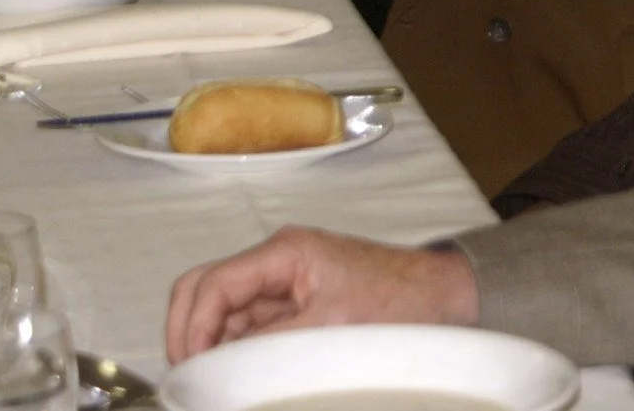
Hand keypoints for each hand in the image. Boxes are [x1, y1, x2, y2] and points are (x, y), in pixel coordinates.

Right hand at [166, 226, 478, 362]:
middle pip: (205, 289)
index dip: (193, 328)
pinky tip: (242, 373)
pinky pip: (248, 325)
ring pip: (222, 310)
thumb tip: (218, 364)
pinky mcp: (295, 303)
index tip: (191, 368)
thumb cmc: (400, 300)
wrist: (444, 297)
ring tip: (217, 381)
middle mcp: (278, 260)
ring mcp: (284, 282)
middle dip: (189, 331)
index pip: (212, 284)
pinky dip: (236, 347)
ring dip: (212, 343)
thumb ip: (268, 343)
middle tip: (191, 377)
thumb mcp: (329, 326)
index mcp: (284, 252)